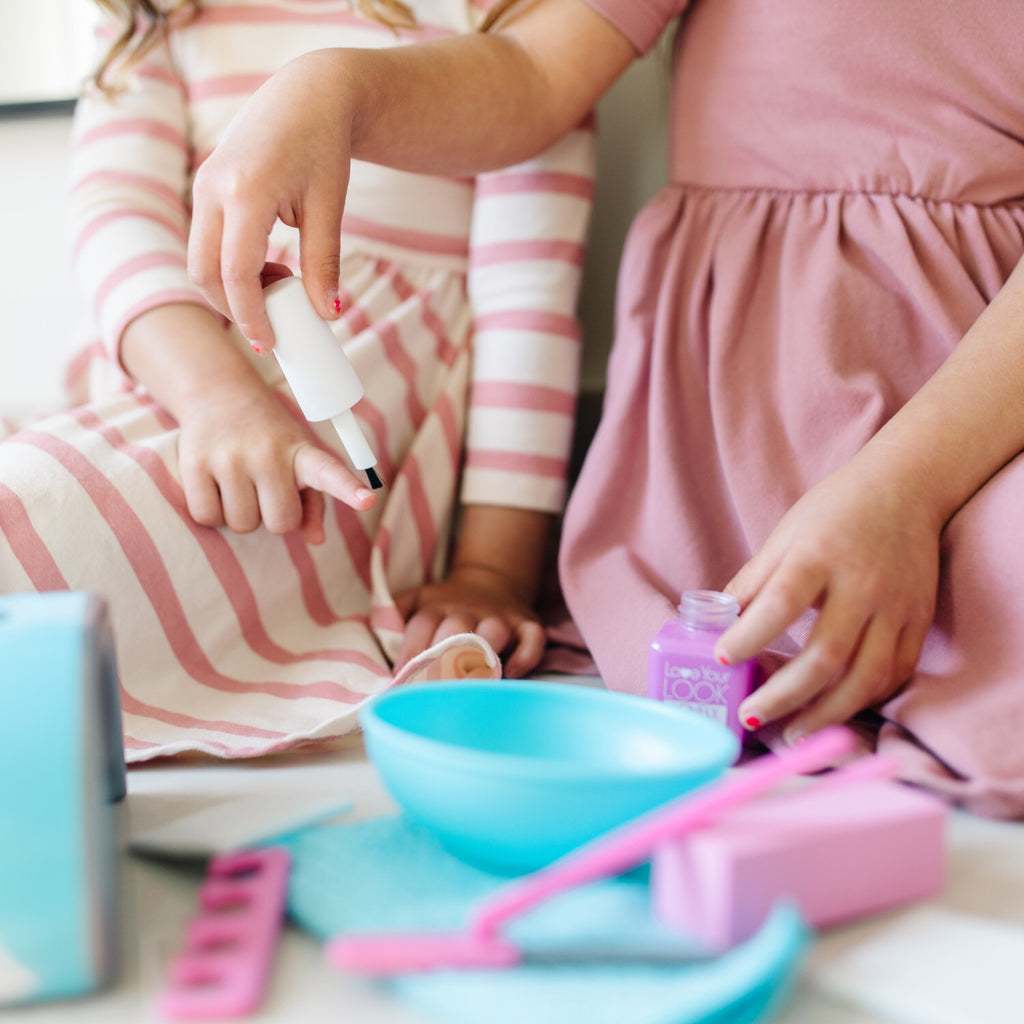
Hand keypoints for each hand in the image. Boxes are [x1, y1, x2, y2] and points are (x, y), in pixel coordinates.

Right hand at [177, 377, 374, 542]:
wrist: (219, 395)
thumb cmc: (269, 439)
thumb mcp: (299, 461)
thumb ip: (313, 502)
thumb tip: (316, 539)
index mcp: (302, 453)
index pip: (328, 473)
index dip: (348, 489)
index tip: (367, 500)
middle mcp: (267, 453)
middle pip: (280, 523)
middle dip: (274, 517)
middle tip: (266, 490)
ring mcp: (230, 457)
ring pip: (242, 524)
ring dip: (242, 515)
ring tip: (240, 483)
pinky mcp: (194, 463)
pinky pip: (208, 517)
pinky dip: (213, 513)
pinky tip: (216, 486)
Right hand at [188, 50, 352, 350]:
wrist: (308, 96)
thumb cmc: (323, 146)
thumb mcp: (329, 207)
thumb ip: (325, 263)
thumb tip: (328, 315)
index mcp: (246, 191)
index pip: (235, 273)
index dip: (250, 317)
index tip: (270, 345)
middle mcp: (213, 187)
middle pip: (204, 272)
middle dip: (233, 308)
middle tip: (273, 326)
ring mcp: (204, 185)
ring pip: (200, 260)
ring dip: (233, 288)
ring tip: (282, 285)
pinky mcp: (206, 188)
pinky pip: (206, 243)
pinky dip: (231, 267)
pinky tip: (270, 268)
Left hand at [394, 564, 546, 677]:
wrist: (490, 580)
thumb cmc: (444, 605)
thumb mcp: (414, 600)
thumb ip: (391, 615)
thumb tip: (371, 639)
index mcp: (436, 605)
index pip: (421, 627)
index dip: (409, 655)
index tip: (400, 682)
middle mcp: (468, 610)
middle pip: (455, 629)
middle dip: (443, 661)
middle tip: (433, 690)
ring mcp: (499, 617)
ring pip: (494, 631)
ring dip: (483, 655)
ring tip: (471, 684)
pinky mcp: (527, 623)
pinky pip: (532, 638)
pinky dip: (525, 656)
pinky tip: (511, 674)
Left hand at [714, 455, 941, 741]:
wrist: (907, 488)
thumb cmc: (835, 510)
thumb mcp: (786, 534)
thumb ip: (754, 580)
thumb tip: (716, 622)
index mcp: (820, 554)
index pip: (783, 602)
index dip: (750, 635)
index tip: (721, 659)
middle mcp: (862, 584)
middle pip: (826, 655)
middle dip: (785, 695)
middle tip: (750, 717)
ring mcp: (896, 606)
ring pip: (866, 677)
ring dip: (826, 713)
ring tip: (791, 734)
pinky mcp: (918, 622)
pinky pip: (894, 674)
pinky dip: (863, 699)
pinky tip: (833, 712)